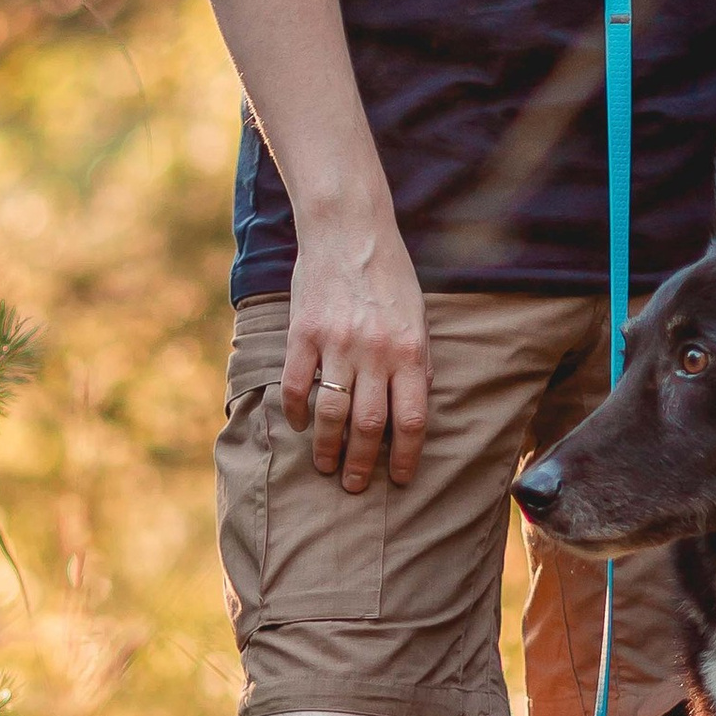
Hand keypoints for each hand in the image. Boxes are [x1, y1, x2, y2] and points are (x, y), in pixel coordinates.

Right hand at [283, 213, 430, 491]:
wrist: (349, 231)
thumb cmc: (390, 276)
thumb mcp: (418, 318)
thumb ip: (417, 362)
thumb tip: (415, 409)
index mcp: (410, 351)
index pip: (411, 419)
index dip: (405, 456)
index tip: (398, 479)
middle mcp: (376, 352)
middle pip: (370, 425)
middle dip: (363, 463)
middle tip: (355, 485)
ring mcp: (337, 343)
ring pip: (331, 413)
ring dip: (327, 447)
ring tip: (325, 466)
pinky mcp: (303, 333)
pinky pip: (298, 384)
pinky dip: (297, 411)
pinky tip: (299, 424)